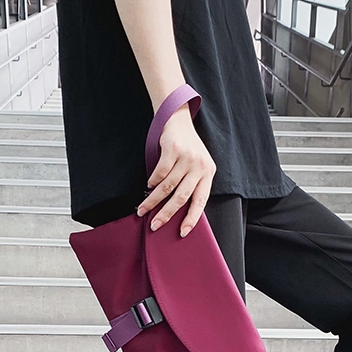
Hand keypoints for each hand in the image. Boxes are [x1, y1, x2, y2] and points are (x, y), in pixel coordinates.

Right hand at [136, 105, 215, 236]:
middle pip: (181, 197)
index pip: (200, 201)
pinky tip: (149, 186)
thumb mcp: (195, 166)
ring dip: (153, 200)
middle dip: (166, 214)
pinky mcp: (173, 149)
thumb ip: (191, 184)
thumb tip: (176, 212)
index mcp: (208, 174)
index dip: (192, 218)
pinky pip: (160, 172)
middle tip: (155, 225)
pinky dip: (152, 182)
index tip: (182, 232)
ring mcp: (187, 157)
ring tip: (143, 209)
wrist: (179, 119)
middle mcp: (199, 166)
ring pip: (167, 186)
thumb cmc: (187, 148)